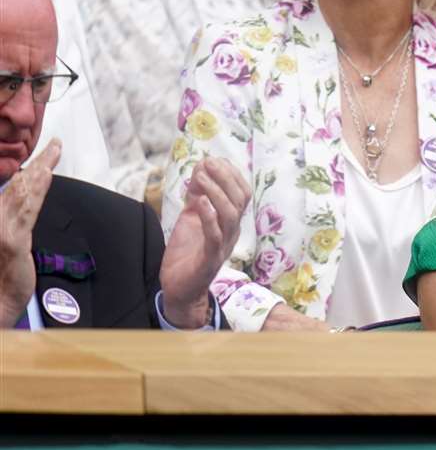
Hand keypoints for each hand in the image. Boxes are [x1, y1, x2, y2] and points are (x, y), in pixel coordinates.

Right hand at [0, 139, 58, 326]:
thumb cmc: (1, 277)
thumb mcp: (8, 242)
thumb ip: (15, 216)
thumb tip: (24, 196)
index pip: (10, 187)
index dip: (27, 170)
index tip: (44, 153)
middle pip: (16, 184)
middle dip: (38, 162)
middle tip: (55, 144)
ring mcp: (0, 228)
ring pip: (22, 192)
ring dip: (41, 169)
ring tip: (54, 151)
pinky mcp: (12, 240)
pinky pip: (28, 209)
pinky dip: (37, 189)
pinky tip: (46, 175)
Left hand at [159, 157, 248, 328]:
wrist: (180, 288)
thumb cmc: (187, 252)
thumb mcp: (191, 217)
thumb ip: (197, 196)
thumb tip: (199, 170)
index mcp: (230, 221)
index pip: (242, 193)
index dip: (231, 174)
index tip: (214, 160)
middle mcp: (232, 231)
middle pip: (241, 200)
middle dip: (226, 178)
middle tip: (209, 163)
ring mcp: (223, 245)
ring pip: (231, 215)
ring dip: (217, 193)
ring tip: (201, 178)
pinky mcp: (210, 258)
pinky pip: (215, 235)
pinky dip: (209, 216)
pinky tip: (200, 201)